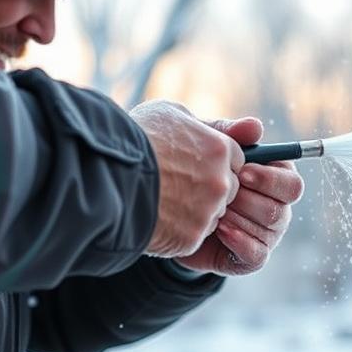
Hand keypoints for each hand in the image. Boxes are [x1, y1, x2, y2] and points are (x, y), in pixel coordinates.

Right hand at [131, 100, 242, 257]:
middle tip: (174, 184)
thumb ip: (208, 124)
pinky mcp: (191, 238)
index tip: (191, 164)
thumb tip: (246, 129)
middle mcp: (220, 181)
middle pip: (228, 190)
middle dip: (208, 189)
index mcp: (219, 149)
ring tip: (162, 201)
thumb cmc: (135, 138)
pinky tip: (157, 218)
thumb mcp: (171, 114)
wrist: (105, 174)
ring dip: (194, 212)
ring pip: (212, 216)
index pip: (236, 161)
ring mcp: (207, 212)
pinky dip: (178, 232)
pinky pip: (192, 237)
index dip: (214, 163)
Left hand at [178, 118, 303, 275]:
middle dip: (248, 200)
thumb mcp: (206, 147)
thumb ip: (229, 135)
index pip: (292, 183)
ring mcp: (268, 235)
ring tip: (213, 210)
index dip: (270, 179)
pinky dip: (239, 241)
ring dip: (238, 217)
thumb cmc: (196, 174)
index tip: (242, 173)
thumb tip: (255, 126)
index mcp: (275, 180)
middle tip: (223, 195)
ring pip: (267, 229)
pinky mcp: (252, 258)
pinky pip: (256, 254)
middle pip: (281, 208)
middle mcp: (278, 208)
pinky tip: (219, 229)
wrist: (172, 213)